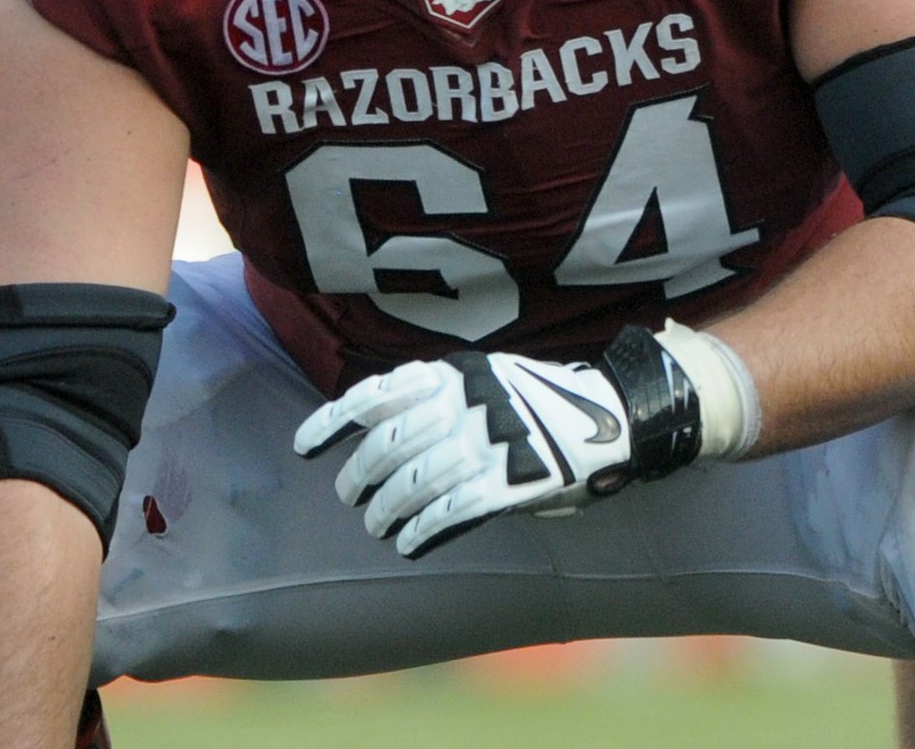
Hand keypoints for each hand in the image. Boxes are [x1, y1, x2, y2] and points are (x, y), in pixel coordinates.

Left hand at [294, 351, 640, 555]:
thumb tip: (375, 429)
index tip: (305, 447)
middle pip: (387, 446)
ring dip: (386, 512)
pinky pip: (448, 511)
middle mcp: (466, 403)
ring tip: (379, 526)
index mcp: (456, 372)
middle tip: (352, 496)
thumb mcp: (486, 378)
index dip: (334, 420)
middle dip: (358, 477)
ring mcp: (488, 442)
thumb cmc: (538, 403)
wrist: (610, 418)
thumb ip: (438, 395)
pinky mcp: (509, 482)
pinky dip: (422, 530)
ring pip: (411, 484)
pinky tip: (411, 543)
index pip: (379, 393)